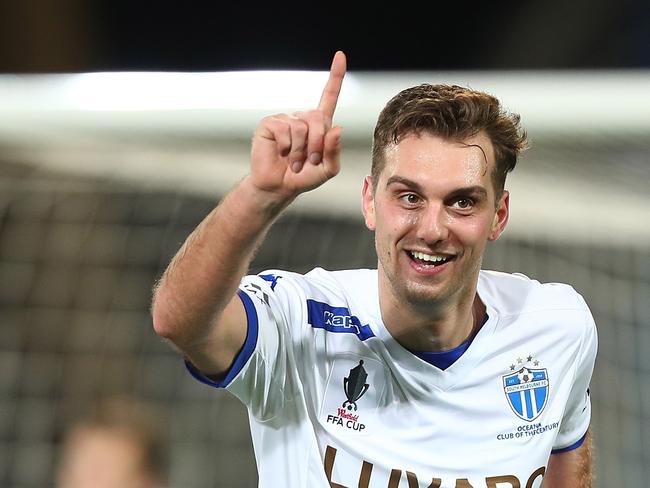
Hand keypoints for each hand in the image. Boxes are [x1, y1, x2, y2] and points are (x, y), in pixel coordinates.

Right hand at [249, 51, 345, 200]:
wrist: (279, 187)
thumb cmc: (304, 177)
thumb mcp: (327, 169)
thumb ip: (335, 151)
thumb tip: (337, 129)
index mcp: (319, 125)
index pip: (329, 96)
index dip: (335, 76)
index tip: (340, 56)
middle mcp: (302, 118)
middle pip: (318, 118)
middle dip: (318, 144)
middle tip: (310, 160)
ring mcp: (285, 120)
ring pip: (301, 127)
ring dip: (301, 150)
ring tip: (295, 162)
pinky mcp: (270, 124)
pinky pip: (284, 130)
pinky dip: (287, 147)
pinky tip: (282, 154)